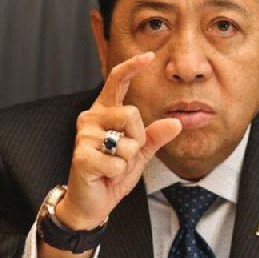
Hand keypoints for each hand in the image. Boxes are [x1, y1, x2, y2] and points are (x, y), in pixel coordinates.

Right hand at [56, 51, 181, 229]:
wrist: (92, 201)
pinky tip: (104, 175)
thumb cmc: (112, 172)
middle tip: (124, 154)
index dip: (132, 67)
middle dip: (137, 138)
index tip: (148, 56)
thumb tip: (177, 122)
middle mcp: (91, 118)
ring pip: (127, 141)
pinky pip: (118, 162)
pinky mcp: (82, 156)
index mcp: (104, 111)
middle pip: (131, 114)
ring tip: (112, 165)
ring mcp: (84, 136)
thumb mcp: (139, 152)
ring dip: (127, 159)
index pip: (116, 81)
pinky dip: (118, 173)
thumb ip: (155, 136)